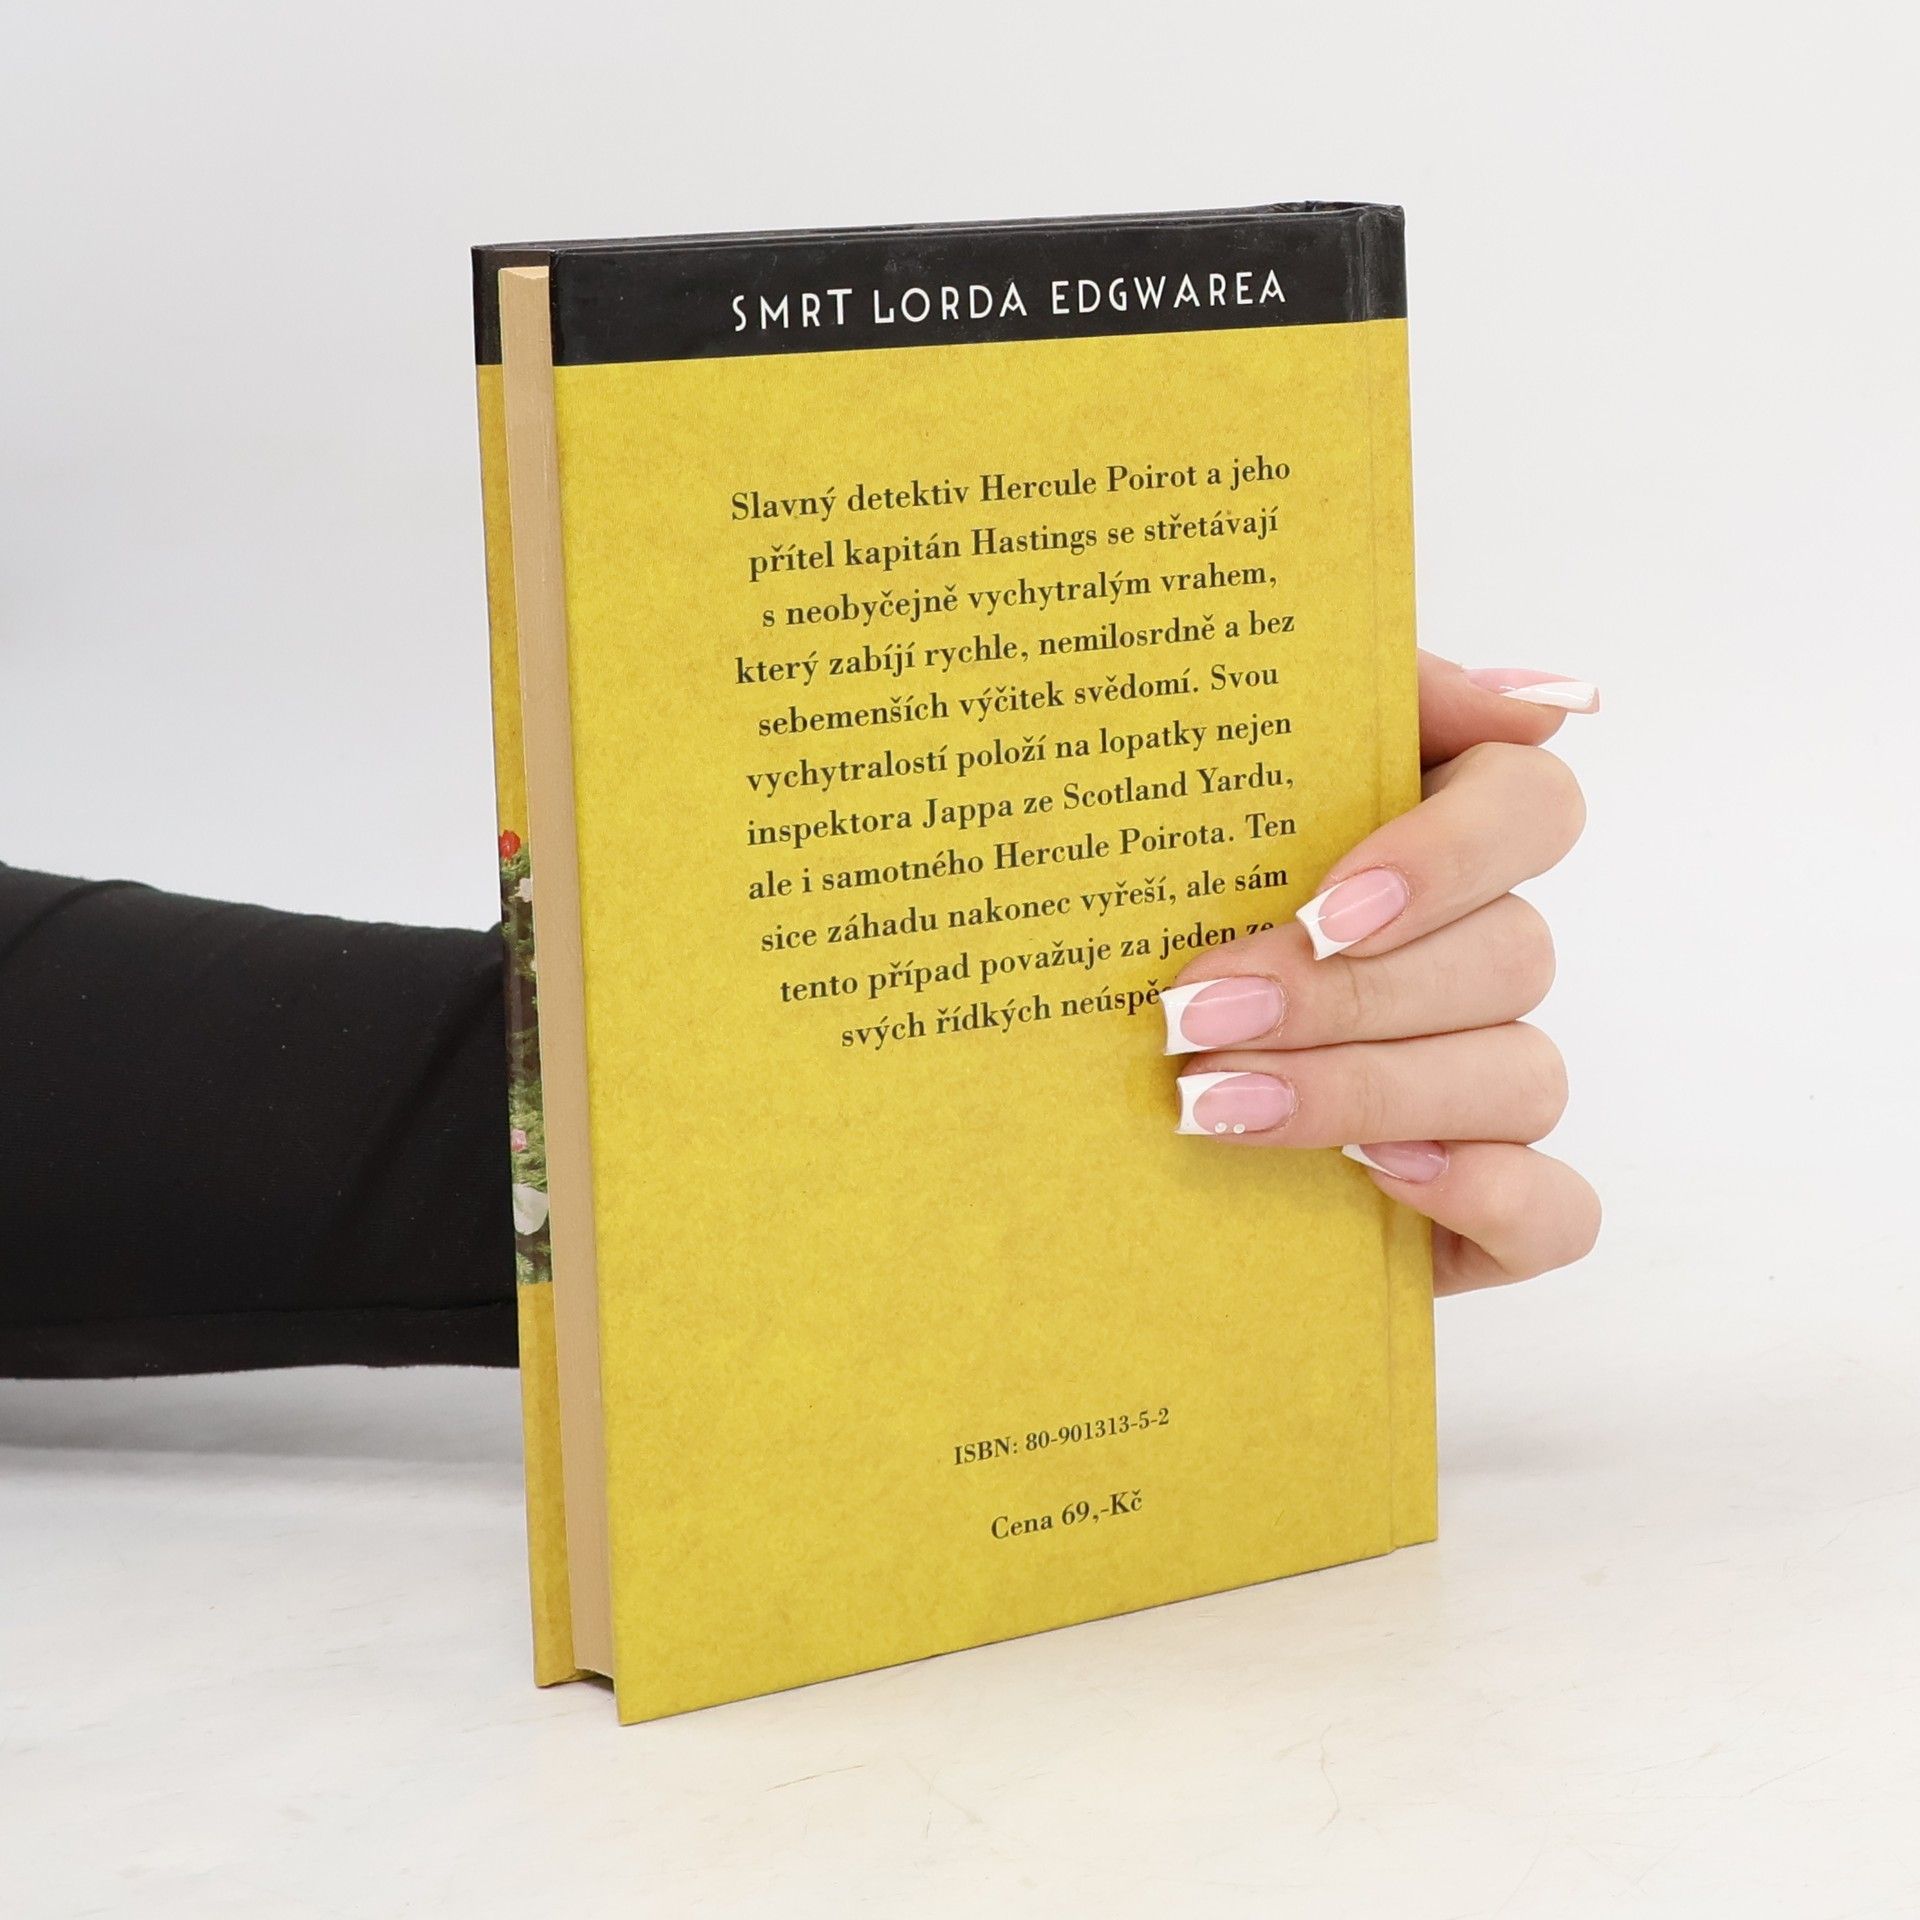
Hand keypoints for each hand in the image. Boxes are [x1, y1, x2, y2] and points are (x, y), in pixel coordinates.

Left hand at [1159, 655, 1599, 1294]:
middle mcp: (1478, 956)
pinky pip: (1556, 1211)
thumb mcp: (1199, 789)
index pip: (1530, 808)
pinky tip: (1381, 1179)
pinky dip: (1490, 1194)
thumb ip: (1335, 708)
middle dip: (1344, 996)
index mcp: (1434, 838)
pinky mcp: (1482, 1205)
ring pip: (1520, 1076)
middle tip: (1196, 1015)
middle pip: (1511, 956)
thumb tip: (1532, 699)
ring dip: (1368, 1090)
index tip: (1324, 906)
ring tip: (1212, 1102)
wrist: (1072, 1090)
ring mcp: (1488, 1084)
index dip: (1450, 857)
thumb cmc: (1146, 915)